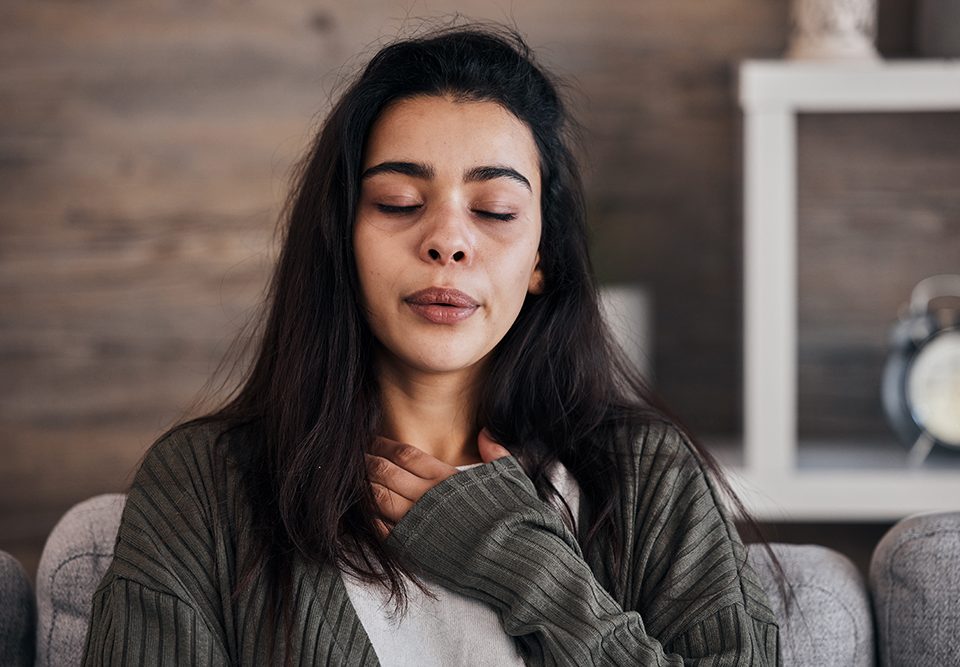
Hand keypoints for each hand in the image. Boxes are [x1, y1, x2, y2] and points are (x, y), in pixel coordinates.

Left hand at [365, 429, 512, 539]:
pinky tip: (365, 511)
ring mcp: (418, 525)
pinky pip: (383, 531)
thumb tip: (487, 433)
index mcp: (446, 479)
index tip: (373, 441)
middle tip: (355, 456)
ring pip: (379, 499)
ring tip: (354, 479)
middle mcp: (427, 498)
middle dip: (368, 462)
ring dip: (365, 487)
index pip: (406, 455)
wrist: (515, 560)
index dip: (386, 446)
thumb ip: (495, 454)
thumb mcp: (511, 478)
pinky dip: (371, 518)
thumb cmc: (515, 519)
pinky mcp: (414, 551)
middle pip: (386, 473)